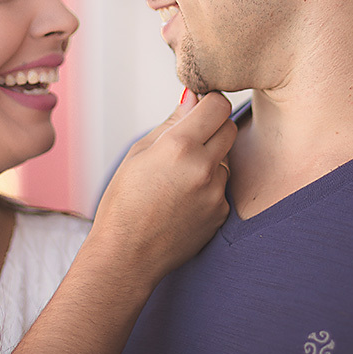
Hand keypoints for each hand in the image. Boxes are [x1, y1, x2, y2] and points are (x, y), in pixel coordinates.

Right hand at [92, 91, 235, 288]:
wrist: (127, 256)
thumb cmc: (124, 203)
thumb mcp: (138, 153)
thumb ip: (171, 122)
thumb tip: (193, 97)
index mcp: (179, 147)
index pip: (217, 105)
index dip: (208, 102)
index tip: (199, 108)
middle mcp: (204, 167)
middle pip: (229, 128)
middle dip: (213, 127)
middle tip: (188, 140)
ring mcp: (216, 192)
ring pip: (226, 159)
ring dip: (210, 159)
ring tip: (178, 179)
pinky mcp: (221, 212)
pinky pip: (222, 186)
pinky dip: (208, 186)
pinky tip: (183, 200)